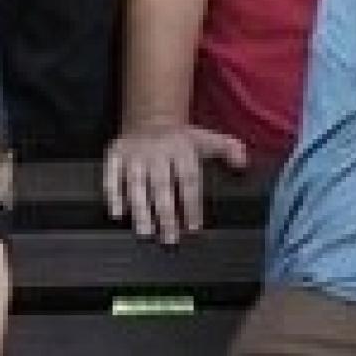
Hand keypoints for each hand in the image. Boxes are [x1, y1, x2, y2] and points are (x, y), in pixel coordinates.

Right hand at [101, 123, 249, 244]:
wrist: (151, 115)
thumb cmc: (182, 138)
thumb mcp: (208, 139)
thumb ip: (228, 150)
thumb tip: (244, 162)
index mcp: (182, 148)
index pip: (188, 180)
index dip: (192, 205)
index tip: (194, 229)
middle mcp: (157, 151)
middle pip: (161, 186)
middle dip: (165, 214)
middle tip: (169, 239)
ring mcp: (134, 153)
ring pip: (135, 183)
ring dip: (139, 209)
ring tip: (145, 233)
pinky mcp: (115, 154)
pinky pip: (111, 175)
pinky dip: (112, 194)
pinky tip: (117, 214)